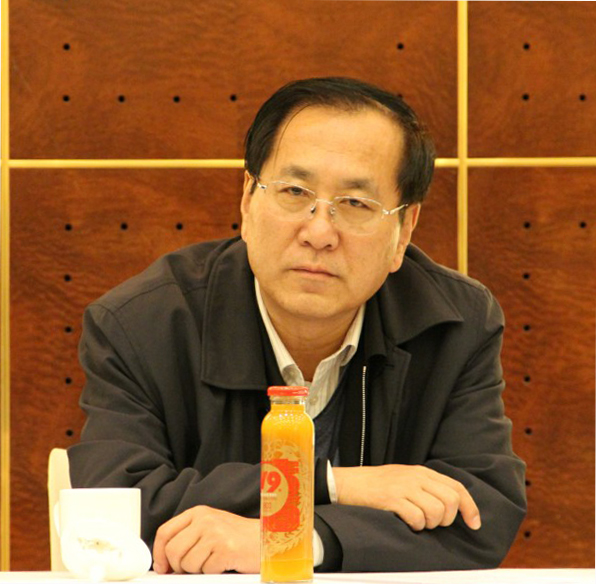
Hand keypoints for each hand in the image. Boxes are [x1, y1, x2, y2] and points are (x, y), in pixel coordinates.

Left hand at [152, 506, 259, 573]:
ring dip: (198, 570)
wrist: (264, 539)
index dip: (158, 553)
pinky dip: (213, 572)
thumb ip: (188, 536)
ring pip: (187, 564)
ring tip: (213, 561)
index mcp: (198, 513)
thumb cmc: (237, 537)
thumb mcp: (210, 527)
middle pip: (172, 550)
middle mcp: (205, 520)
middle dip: (178, 566)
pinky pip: (205, 571)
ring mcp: (215, 533)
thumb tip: (164, 561)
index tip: (162, 566)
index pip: (165, 531)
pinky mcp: (225, 549)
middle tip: (191, 568)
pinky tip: (224, 562)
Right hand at [333, 464, 480, 531]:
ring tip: (417, 523)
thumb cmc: (376, 485)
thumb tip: (451, 506)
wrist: (347, 483)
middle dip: (448, 519)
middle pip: (451, 500)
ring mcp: (403, 487)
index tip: (474, 524)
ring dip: (430, 524)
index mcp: (421, 472)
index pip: (456, 487)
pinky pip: (417, 518)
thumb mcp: (403, 478)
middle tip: (433, 523)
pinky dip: (415, 526)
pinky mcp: (391, 499)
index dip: (470, 507)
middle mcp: (415, 477)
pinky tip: (406, 523)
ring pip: (437, 511)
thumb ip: (425, 486)